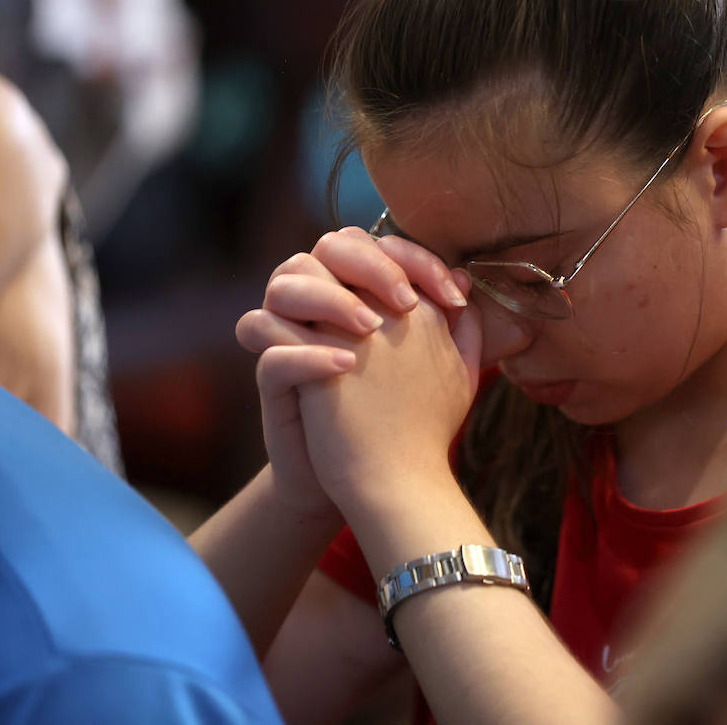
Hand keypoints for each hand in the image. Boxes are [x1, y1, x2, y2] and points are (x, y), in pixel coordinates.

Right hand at [236, 230, 469, 511]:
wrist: (370, 482)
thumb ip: (453, 325)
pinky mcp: (270, 374)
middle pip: (327, 248)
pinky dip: (302, 347)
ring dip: (329, 298)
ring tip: (369, 330)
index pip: (377, 245)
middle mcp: (320, 304)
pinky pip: (262, 337)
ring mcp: (289, 334)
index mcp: (359, 292)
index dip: (414, 259)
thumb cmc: (402, 415)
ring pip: (284, 283)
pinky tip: (344, 364)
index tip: (452, 296)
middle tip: (405, 303)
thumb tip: (463, 279)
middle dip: (369, 266)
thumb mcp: (437, 370)